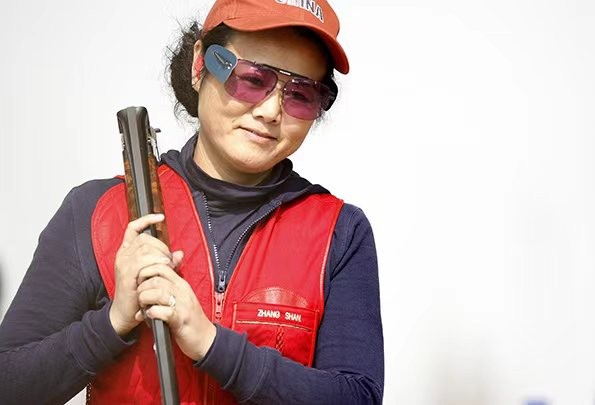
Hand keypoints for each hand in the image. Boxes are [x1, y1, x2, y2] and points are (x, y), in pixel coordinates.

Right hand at [109, 213, 181, 335]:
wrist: (126, 313)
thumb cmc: (140, 293)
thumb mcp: (153, 273)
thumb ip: (165, 262)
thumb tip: (179, 253)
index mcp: (126, 252)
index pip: (132, 228)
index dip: (146, 220)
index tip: (160, 217)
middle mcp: (123, 255)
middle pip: (145, 238)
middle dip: (161, 246)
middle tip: (169, 260)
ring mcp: (123, 263)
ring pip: (146, 248)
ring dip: (161, 255)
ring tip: (167, 266)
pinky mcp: (127, 273)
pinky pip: (143, 260)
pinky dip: (157, 261)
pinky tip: (164, 267)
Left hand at [135, 264, 216, 361]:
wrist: (205, 339)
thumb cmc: (189, 320)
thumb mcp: (179, 299)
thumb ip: (165, 290)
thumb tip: (145, 285)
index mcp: (181, 284)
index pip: (161, 267)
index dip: (145, 273)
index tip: (141, 284)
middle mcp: (182, 292)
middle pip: (155, 279)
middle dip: (142, 289)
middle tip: (140, 299)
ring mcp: (183, 305)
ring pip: (158, 293)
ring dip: (145, 300)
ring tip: (144, 308)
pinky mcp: (181, 320)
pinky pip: (165, 312)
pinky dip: (153, 313)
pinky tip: (150, 317)